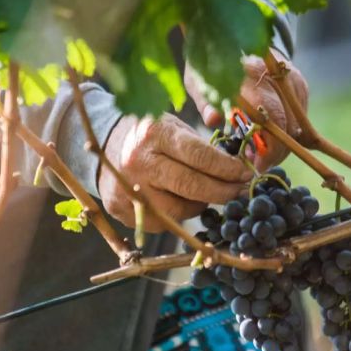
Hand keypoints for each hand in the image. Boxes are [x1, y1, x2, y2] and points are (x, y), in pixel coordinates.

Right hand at [99, 114, 251, 231]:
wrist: (103, 145)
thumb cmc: (150, 135)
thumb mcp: (174, 128)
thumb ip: (203, 148)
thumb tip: (240, 170)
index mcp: (154, 134)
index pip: (200, 156)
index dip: (228, 168)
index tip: (246, 174)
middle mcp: (138, 161)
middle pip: (192, 186)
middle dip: (223, 192)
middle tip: (240, 192)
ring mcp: (127, 188)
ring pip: (178, 211)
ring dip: (200, 206)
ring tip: (206, 195)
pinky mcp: (120, 210)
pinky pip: (162, 222)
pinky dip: (176, 215)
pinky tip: (179, 201)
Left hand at [185, 48, 308, 171]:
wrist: (233, 35)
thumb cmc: (212, 65)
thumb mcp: (199, 81)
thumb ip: (207, 102)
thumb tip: (213, 121)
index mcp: (249, 74)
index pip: (270, 116)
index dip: (268, 146)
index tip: (257, 164)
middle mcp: (277, 75)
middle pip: (288, 125)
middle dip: (277, 151)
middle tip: (260, 164)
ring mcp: (292, 79)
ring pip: (298, 124)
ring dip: (284, 145)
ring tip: (265, 154)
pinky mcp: (300, 84)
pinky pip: (302, 117)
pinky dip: (290, 133)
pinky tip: (273, 139)